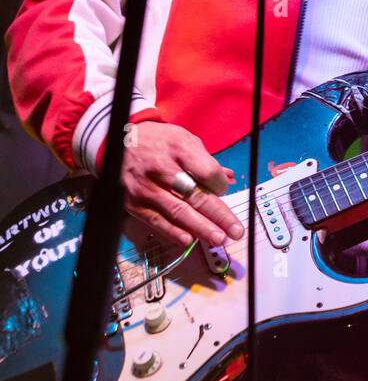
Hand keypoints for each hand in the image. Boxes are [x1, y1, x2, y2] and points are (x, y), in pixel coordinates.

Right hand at [120, 121, 243, 249]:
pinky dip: (174, 232)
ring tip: (218, 238)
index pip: (206, 171)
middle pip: (195, 195)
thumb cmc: (158, 141)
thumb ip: (205, 160)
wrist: (119, 142)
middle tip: (234, 230)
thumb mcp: (184, 139)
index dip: (220, 185)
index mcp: (178, 147)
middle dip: (218, 215)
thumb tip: (229, 178)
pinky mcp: (133, 202)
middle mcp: (161, 167)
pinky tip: (189, 240)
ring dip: (200, 228)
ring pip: (178, 211)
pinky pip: (157, 221)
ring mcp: (146, 187)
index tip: (225, 191)